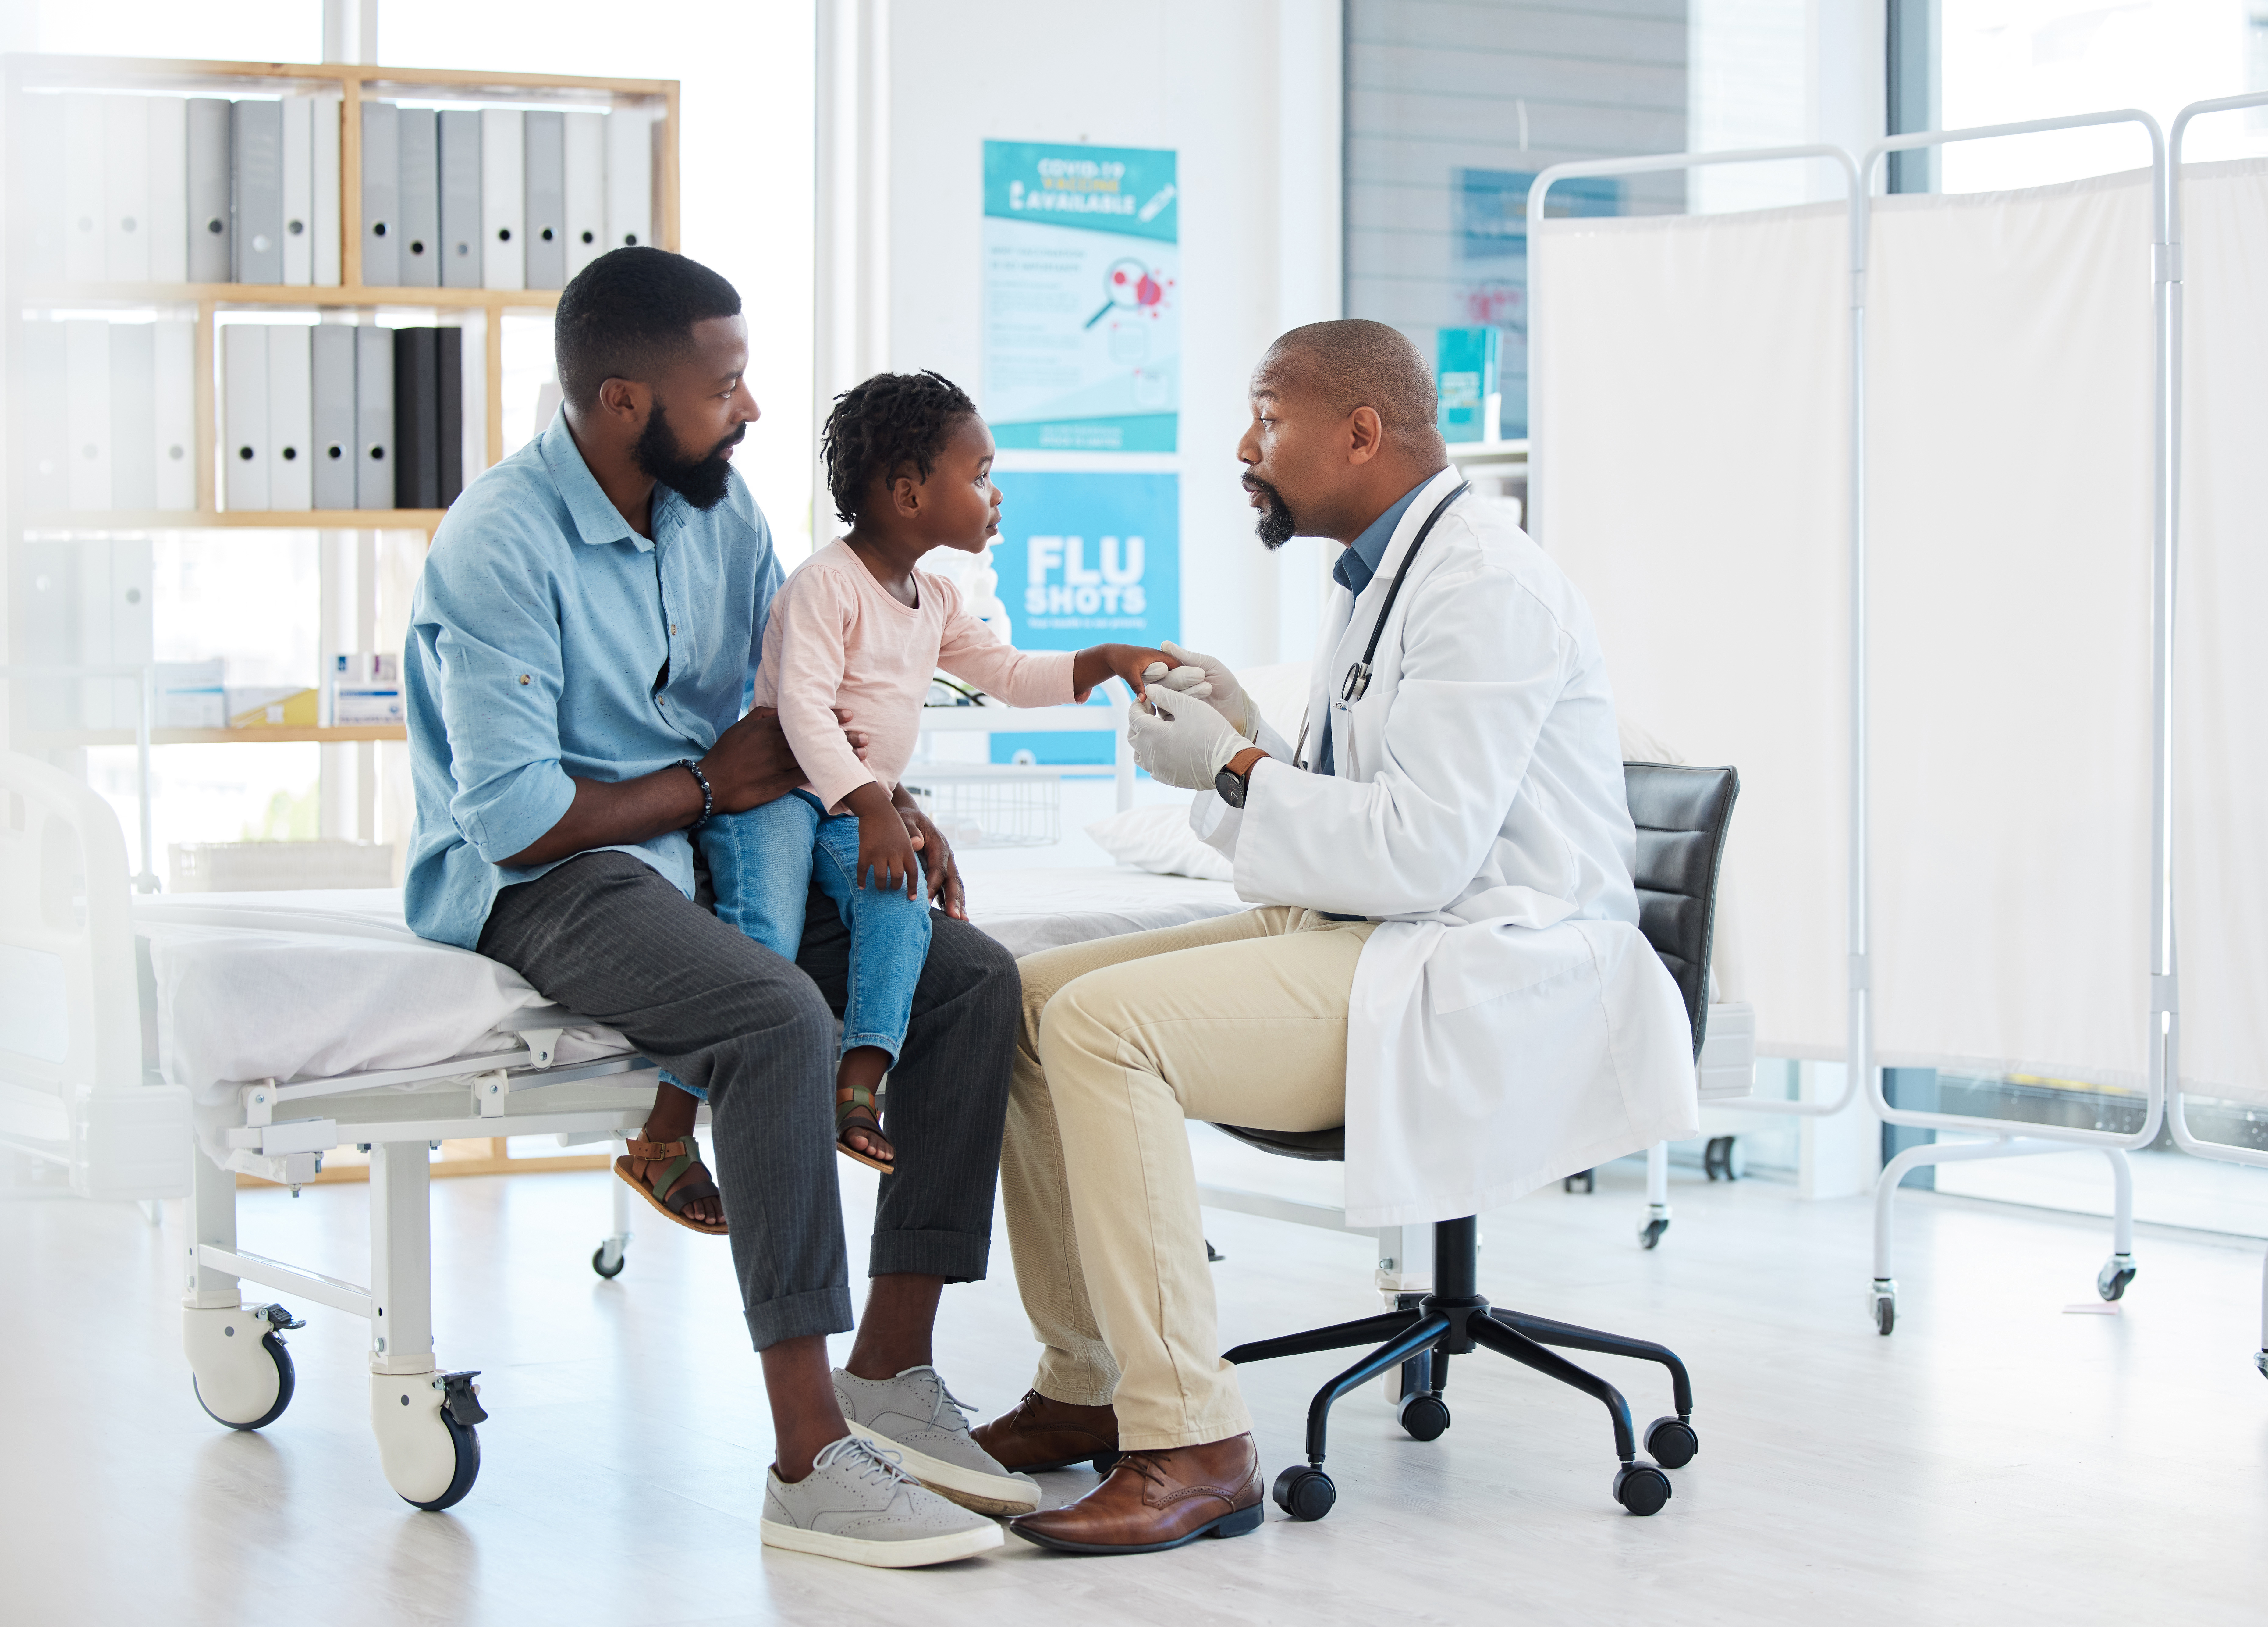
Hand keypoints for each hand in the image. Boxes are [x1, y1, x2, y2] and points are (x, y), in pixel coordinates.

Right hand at [700, 707, 868, 814]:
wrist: (712, 784)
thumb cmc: (726, 754)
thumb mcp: (741, 727)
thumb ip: (762, 716)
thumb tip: (780, 707)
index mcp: (769, 728)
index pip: (804, 719)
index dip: (829, 716)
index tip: (849, 714)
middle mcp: (777, 744)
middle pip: (816, 738)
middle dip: (842, 737)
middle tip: (866, 736)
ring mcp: (779, 765)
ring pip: (816, 758)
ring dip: (839, 757)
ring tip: (862, 754)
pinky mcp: (780, 784)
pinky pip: (807, 778)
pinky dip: (825, 776)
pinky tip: (841, 776)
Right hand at [853, 801, 921, 897]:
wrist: (876, 808)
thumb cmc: (893, 822)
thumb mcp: (907, 834)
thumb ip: (910, 848)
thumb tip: (914, 862)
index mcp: (907, 849)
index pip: (912, 873)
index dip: (913, 888)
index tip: (912, 899)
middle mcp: (894, 853)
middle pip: (896, 878)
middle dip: (895, 887)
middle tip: (892, 888)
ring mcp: (879, 853)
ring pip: (880, 878)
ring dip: (880, 886)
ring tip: (880, 887)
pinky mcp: (865, 851)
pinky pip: (862, 871)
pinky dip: (861, 880)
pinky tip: (861, 886)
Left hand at [896, 799, 966, 918]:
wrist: (910, 816)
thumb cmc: (906, 819)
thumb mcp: (906, 819)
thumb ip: (910, 830)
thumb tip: (917, 843)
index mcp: (939, 845)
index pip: (938, 869)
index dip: (933, 885)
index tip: (926, 901)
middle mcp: (947, 856)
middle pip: (953, 880)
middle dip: (954, 899)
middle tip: (955, 917)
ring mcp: (947, 864)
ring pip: (955, 886)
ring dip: (958, 903)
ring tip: (961, 921)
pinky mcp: (943, 871)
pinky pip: (949, 888)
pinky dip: (951, 901)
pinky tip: (952, 917)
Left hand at [1072, 643, 1194, 704]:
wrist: (1112, 655)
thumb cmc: (1121, 661)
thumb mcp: (1129, 673)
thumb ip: (1137, 685)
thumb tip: (1144, 700)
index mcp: (1160, 657)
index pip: (1180, 666)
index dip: (1191, 676)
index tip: (1202, 687)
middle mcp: (1163, 661)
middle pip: (1181, 673)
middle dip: (1191, 683)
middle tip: (1205, 694)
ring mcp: (1162, 667)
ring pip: (1176, 678)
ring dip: (1183, 688)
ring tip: (1195, 702)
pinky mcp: (1158, 673)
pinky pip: (1169, 682)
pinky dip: (1173, 689)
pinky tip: (1178, 705)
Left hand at [1127, 685, 1249, 790]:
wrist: (1228, 763)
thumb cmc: (1210, 731)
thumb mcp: (1189, 706)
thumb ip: (1166, 696)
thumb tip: (1150, 689)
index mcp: (1152, 735)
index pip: (1133, 717)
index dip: (1138, 704)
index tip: (1148, 697)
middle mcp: (1150, 755)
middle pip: (1133, 735)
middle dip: (1138, 721)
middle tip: (1151, 710)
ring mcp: (1158, 769)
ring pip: (1139, 753)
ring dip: (1143, 739)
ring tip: (1157, 729)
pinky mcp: (1169, 778)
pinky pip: (1152, 766)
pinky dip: (1153, 754)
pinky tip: (1167, 746)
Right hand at [1146, 641, 1253, 737]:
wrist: (1235, 706)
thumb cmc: (1223, 682)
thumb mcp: (1209, 664)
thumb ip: (1187, 656)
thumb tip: (1165, 645)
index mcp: (1172, 671)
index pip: (1155, 669)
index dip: (1155, 669)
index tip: (1164, 668)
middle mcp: (1167, 688)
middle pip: (1159, 683)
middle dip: (1179, 678)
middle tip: (1200, 675)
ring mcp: (1170, 704)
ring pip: (1165, 698)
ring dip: (1188, 692)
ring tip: (1208, 687)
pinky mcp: (1175, 720)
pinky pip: (1171, 713)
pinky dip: (1186, 706)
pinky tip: (1202, 704)